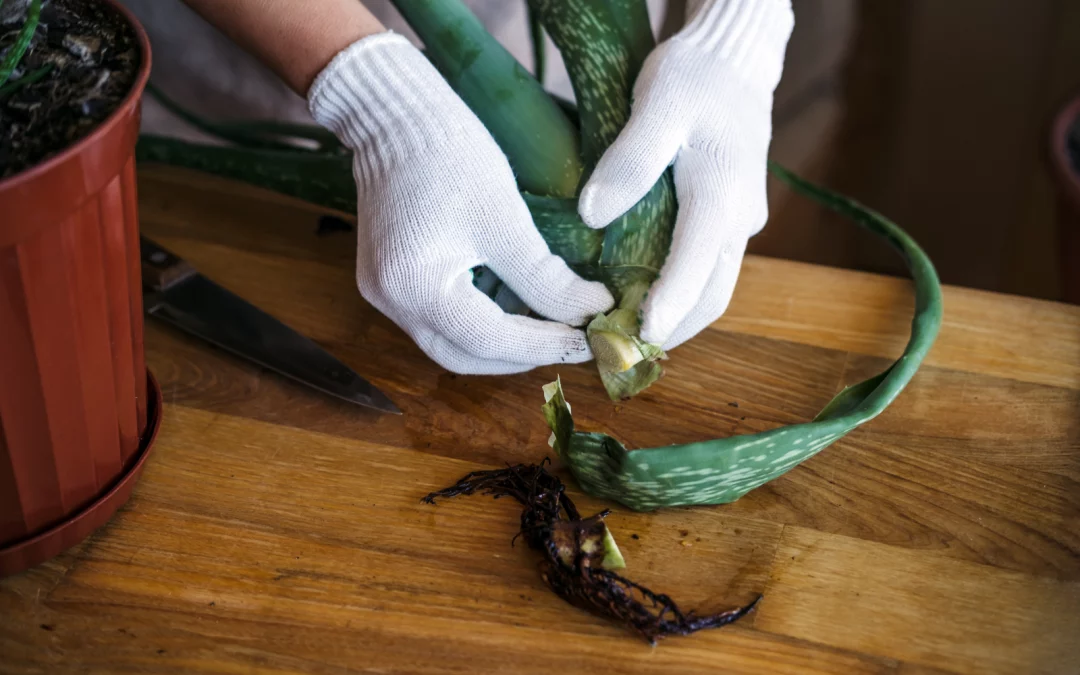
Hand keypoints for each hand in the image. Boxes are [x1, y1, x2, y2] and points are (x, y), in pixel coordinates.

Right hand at [308, 33, 613, 373]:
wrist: (394, 113)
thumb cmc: (451, 155)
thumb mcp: (506, 218)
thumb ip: (546, 277)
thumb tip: (592, 311)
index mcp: (416, 288)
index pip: (490, 342)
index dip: (545, 346)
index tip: (590, 339)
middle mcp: (391, 302)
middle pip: (465, 357)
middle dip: (521, 356)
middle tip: (571, 340)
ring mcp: (384, 293)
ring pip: (451, 343)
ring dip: (501, 343)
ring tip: (549, 326)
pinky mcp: (388, 280)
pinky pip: (438, 318)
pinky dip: (479, 320)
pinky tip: (513, 305)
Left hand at [578, 0, 793, 348]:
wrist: (735, 56)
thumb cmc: (694, 75)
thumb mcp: (656, 104)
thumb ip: (628, 161)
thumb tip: (593, 215)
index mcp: (721, 196)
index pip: (695, 271)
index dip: (665, 312)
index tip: (633, 343)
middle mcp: (740, 218)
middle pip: (712, 296)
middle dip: (671, 330)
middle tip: (621, 353)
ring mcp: (742, 219)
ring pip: (715, 285)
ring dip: (679, 315)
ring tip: (627, 334)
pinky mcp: (735, 216)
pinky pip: (711, 265)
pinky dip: (683, 289)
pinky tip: (645, 292)